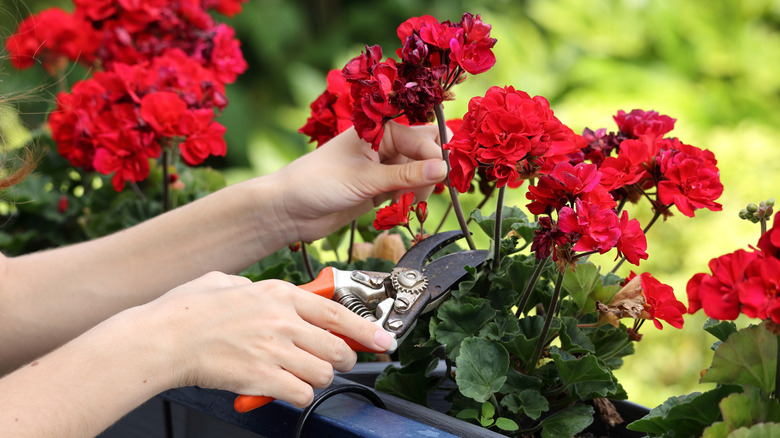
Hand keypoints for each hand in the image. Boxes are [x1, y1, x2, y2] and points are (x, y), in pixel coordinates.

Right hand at [145, 272, 393, 406]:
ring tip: (300, 375)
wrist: (163, 338)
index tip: (383, 339)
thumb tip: (263, 292)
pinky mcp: (262, 377)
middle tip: (334, 362)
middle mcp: (283, 320)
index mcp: (279, 294)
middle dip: (343, 359)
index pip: (338, 311)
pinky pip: (301, 393)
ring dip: (317, 379)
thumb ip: (254, 287)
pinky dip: (298, 394)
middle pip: (338, 348)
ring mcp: (274, 349)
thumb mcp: (226, 281)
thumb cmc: (188, 309)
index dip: (367, 329)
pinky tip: (283, 388)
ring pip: (323, 374)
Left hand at [272, 122, 446, 242]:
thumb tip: (444, 169)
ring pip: (418, 174)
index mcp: (378, 130)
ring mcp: (381, 168)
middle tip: (428, 190)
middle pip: (424, 151)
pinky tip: (401, 207)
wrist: (289, 210)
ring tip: (409, 203)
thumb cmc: (319, 183)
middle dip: (432, 170)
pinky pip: (406, 190)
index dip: (434, 157)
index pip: (422, 139)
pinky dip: (409, 199)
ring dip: (420, 189)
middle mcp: (383, 145)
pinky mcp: (378, 189)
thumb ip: (406, 176)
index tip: (441, 178)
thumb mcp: (366, 179)